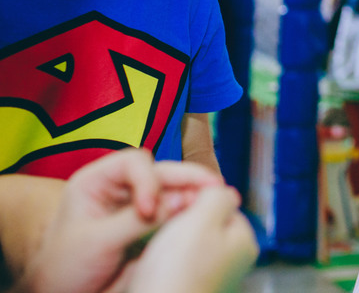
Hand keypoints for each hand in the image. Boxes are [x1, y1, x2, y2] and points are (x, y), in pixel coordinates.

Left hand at [18, 149, 223, 292]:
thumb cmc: (67, 266)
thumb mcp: (97, 241)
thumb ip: (137, 221)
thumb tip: (182, 199)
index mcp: (98, 181)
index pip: (132, 164)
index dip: (148, 180)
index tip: (147, 210)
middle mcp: (122, 187)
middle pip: (161, 172)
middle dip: (187, 178)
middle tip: (214, 187)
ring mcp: (140, 205)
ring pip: (174, 189)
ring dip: (196, 192)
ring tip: (221, 199)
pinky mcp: (154, 225)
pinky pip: (178, 211)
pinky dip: (194, 211)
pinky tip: (209, 212)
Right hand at [123, 186, 257, 292]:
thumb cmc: (177, 273)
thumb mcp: (201, 219)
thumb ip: (217, 196)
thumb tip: (222, 189)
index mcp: (244, 242)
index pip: (223, 205)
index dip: (197, 200)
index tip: (177, 207)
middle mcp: (234, 263)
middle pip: (205, 226)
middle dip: (182, 223)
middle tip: (163, 229)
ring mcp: (213, 279)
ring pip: (187, 247)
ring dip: (168, 245)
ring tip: (155, 252)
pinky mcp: (189, 291)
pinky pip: (174, 269)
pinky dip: (161, 266)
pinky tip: (151, 270)